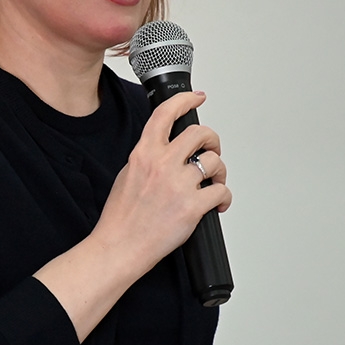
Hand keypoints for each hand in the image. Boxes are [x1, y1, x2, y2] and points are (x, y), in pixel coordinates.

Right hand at [94, 90, 230, 276]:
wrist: (120, 246)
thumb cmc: (121, 218)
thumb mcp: (127, 175)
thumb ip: (147, 159)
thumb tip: (164, 153)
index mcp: (144, 154)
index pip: (166, 114)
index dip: (186, 100)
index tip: (197, 97)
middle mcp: (162, 164)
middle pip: (200, 134)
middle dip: (212, 140)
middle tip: (212, 150)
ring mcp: (179, 185)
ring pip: (214, 163)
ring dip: (220, 172)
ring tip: (214, 183)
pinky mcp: (192, 206)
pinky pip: (221, 192)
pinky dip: (224, 198)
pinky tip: (217, 204)